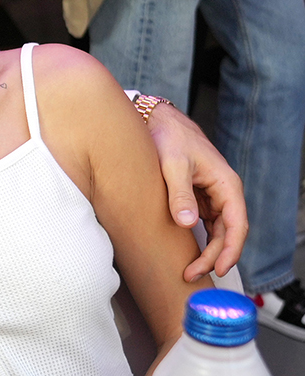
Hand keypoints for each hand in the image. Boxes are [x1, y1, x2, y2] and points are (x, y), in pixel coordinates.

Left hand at [146, 103, 247, 281]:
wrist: (157, 120)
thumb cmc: (169, 138)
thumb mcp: (173, 165)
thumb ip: (180, 194)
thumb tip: (187, 223)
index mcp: (226, 184)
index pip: (237, 224)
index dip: (230, 250)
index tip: (218, 269)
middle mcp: (223, 192)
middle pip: (227, 233)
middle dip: (213, 256)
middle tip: (192, 274)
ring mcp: (211, 196)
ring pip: (217, 231)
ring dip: (206, 251)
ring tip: (188, 270)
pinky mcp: (198, 197)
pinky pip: (205, 224)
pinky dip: (199, 239)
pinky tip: (188, 253)